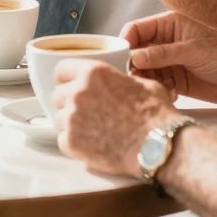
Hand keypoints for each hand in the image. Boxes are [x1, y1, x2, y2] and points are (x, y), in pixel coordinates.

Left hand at [52, 59, 181, 177]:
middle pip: (57, 95)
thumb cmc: (156, 115)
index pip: (61, 70)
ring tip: (92, 131)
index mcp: (93, 73)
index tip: (71, 85)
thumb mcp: (142, 83)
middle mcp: (77, 93)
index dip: (67, 78)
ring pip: (59, 119)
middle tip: (86, 112)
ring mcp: (72, 118)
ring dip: (71, 124)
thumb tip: (118, 83)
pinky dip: (73, 144)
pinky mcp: (71, 143)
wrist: (159, 146)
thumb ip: (119, 80)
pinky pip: (62, 140)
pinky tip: (91, 145)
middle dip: (69, 103)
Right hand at [122, 11, 216, 103]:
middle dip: (133, 66)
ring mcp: (169, 62)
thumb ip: (163, 54)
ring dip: (146, 81)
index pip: (136, 30)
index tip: (121, 59)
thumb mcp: (193, 50)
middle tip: (136, 80)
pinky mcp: (174, 80)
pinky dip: (158, 91)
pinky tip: (170, 95)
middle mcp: (165, 42)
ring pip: (144, 71)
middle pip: (136, 52)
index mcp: (168, 25)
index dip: (125, 43)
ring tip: (158, 89)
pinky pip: (156, 85)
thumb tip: (135, 57)